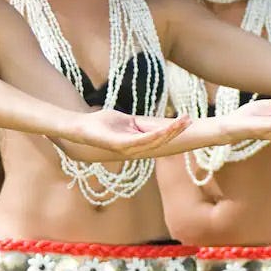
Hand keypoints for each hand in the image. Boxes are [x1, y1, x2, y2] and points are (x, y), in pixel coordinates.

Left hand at [66, 109, 190, 159]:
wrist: (79, 127)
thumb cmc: (99, 124)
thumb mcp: (123, 121)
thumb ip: (136, 124)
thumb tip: (147, 122)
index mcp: (136, 143)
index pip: (160, 139)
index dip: (175, 132)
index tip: (189, 121)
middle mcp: (135, 149)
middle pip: (162, 142)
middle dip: (178, 132)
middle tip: (191, 120)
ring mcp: (129, 149)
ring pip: (156, 141)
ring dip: (172, 132)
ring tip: (185, 121)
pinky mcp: (121, 145)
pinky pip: (143, 140)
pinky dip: (158, 134)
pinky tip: (169, 128)